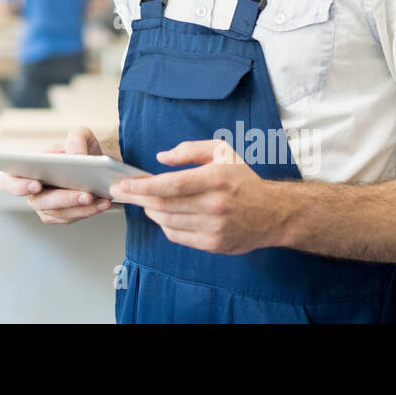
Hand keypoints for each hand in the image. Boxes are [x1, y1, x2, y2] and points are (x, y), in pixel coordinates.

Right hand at [0, 125, 112, 223]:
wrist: (98, 164)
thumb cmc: (81, 148)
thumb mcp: (81, 134)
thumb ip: (76, 139)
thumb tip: (77, 156)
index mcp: (28, 168)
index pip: (9, 180)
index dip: (18, 185)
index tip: (37, 185)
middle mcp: (33, 190)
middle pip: (39, 202)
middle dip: (64, 199)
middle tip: (85, 194)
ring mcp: (46, 205)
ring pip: (59, 213)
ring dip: (81, 207)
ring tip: (99, 197)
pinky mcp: (62, 215)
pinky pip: (72, 218)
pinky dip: (88, 211)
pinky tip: (102, 203)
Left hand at [108, 139, 283, 253]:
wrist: (273, 213)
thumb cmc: (243, 180)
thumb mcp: (222, 152)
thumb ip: (190, 150)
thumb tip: (161, 158)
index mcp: (215, 179)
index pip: (170, 185)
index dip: (142, 186)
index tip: (124, 183)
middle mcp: (214, 205)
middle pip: (163, 205)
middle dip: (137, 198)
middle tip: (122, 191)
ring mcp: (214, 228)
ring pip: (167, 221)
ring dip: (149, 210)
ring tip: (144, 201)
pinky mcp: (213, 244)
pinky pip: (177, 236)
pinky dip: (164, 225)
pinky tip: (163, 215)